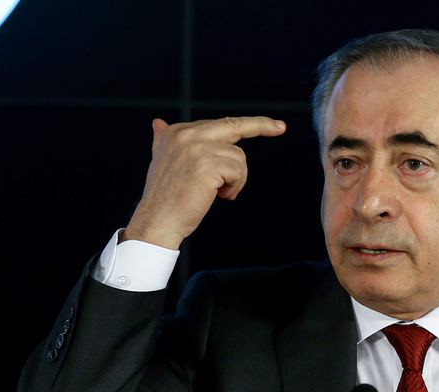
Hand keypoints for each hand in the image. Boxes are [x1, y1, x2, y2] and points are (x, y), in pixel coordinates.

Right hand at [122, 116, 286, 248]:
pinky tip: (220, 195)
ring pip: (238, 157)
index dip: (247, 123)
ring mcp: (196, 148)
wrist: (157, 221)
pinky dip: (235, 186)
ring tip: (219, 192)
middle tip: (281, 127)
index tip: (272, 124)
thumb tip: (158, 123)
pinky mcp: (208, 164)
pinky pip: (238, 170)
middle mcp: (185, 135)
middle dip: (261, 125)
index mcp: (176, 132)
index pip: (219, 123)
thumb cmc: (164, 197)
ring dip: (236, 178)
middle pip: (234, 125)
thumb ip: (163, 140)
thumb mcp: (162, 162)